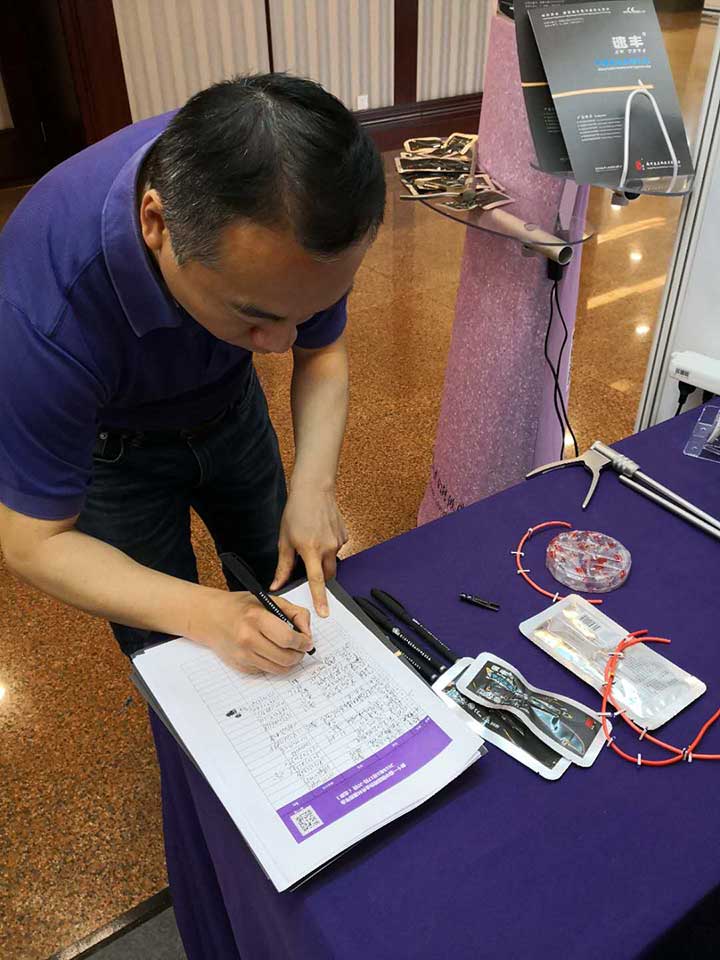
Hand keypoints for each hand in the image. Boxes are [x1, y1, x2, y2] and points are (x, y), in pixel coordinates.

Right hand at [197, 590, 312, 674]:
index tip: (307, 641)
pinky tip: (270, 651)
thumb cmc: (240, 607)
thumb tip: (307, 632)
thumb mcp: (268, 600)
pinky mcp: (241, 666)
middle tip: (301, 648)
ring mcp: (243, 656)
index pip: (288, 638)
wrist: (210, 617)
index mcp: (256, 618)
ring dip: (290, 662)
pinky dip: (274, 664)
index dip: (303, 642)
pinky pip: (267, 671)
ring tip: (289, 650)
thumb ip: (293, 612)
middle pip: (286, 658)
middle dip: (299, 654)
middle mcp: (248, 639)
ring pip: (279, 669)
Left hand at [270, 485, 347, 616]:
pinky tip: (320, 533)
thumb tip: (276, 584)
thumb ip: (283, 566)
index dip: (320, 598)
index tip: (324, 612)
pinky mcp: (344, 535)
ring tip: (312, 541)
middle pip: (327, 575)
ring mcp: (338, 541)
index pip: (316, 581)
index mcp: (310, 550)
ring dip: (323, 559)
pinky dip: (329, 546)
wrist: (314, 490)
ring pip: (332, 561)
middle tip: (308, 565)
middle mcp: (327, 547)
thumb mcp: (284, 540)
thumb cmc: (296, 512)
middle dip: (319, 577)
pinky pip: (337, 548)